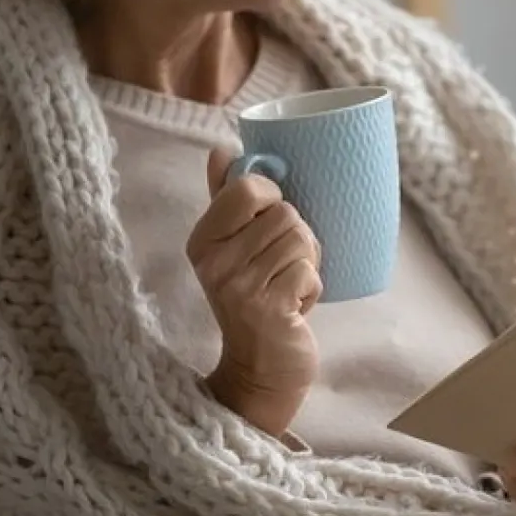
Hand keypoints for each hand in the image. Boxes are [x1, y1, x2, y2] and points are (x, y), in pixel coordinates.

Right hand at [186, 148, 321, 437]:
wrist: (262, 367)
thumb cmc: (256, 299)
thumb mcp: (235, 248)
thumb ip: (227, 197)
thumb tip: (221, 148)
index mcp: (203, 239)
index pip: (248, 187)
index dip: (274, 199)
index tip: (269, 225)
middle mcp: (214, 261)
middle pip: (286, 214)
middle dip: (297, 239)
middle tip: (281, 269)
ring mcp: (239, 286)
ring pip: (301, 240)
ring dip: (306, 264)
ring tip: (288, 286)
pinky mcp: (268, 308)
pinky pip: (309, 271)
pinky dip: (311, 287)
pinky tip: (295, 306)